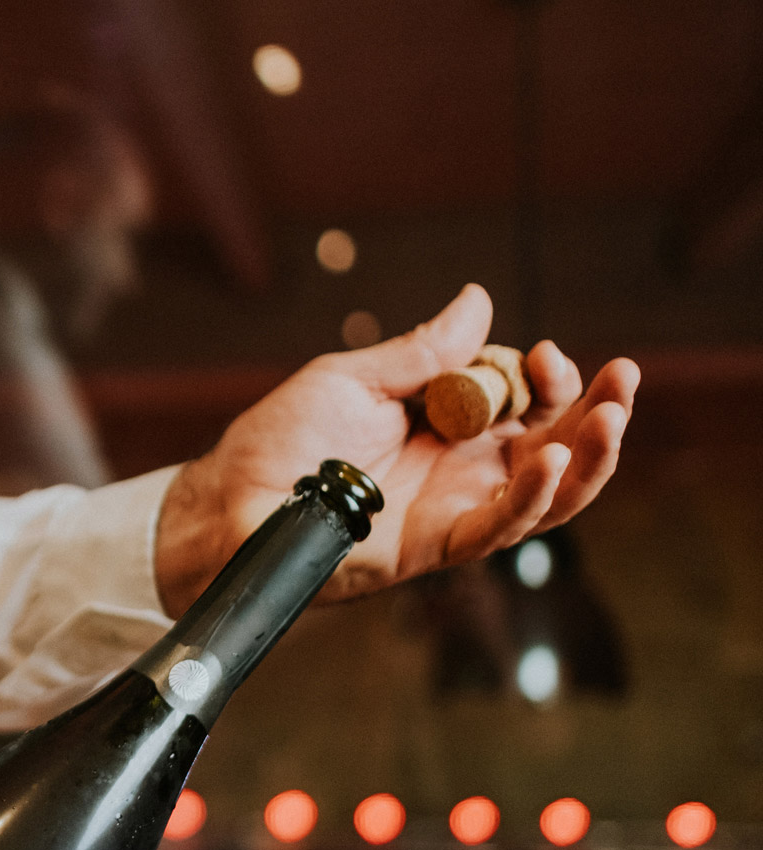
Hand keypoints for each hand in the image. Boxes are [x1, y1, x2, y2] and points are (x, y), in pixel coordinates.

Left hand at [153, 284, 637, 611]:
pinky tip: (552, 460)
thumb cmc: (279, 442)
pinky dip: (533, 496)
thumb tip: (478, 302)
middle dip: (595, 412)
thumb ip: (422, 353)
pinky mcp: (432, 547)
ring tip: (610, 416)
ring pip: (546, 493)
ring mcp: (451, 510)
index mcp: (445, 427)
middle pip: (553, 445)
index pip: (524, 403)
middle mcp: (459, 470)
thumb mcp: (353, 379)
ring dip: (587, 456)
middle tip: (622, 378)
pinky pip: (498, 526)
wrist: (227, 501)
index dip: (547, 379)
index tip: (546, 351)